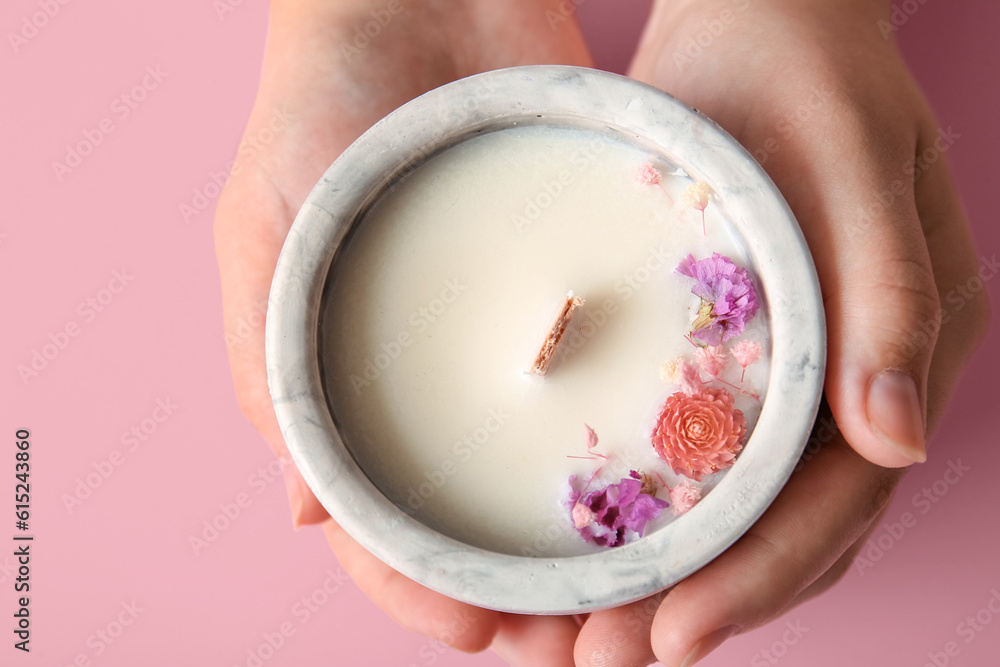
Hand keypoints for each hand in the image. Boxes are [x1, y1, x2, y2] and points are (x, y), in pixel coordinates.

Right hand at [213, 0, 592, 661]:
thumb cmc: (315, 110)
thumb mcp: (265, 233)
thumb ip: (272, 364)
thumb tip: (310, 514)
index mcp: (348, 386)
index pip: (380, 522)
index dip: (421, 589)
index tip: (483, 630)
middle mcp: (436, 378)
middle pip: (479, 516)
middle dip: (522, 590)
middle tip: (580, 637)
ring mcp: (512, 339)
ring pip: (555, 467)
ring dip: (593, 541)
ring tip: (641, 589)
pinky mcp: (579, 286)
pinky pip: (615, 375)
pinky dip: (642, 436)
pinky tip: (682, 479)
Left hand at [565, 0, 988, 663]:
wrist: (760, 21)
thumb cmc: (806, 76)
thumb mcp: (849, 167)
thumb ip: (892, 297)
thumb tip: (900, 442)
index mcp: (909, 352)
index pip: (837, 501)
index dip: (758, 581)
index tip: (668, 638)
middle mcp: (861, 379)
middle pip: (789, 528)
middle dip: (705, 605)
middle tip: (604, 663)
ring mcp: (804, 371)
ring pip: (750, 509)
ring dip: (679, 578)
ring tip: (594, 636)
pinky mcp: (743, 352)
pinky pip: (711, 456)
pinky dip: (666, 513)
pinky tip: (605, 543)